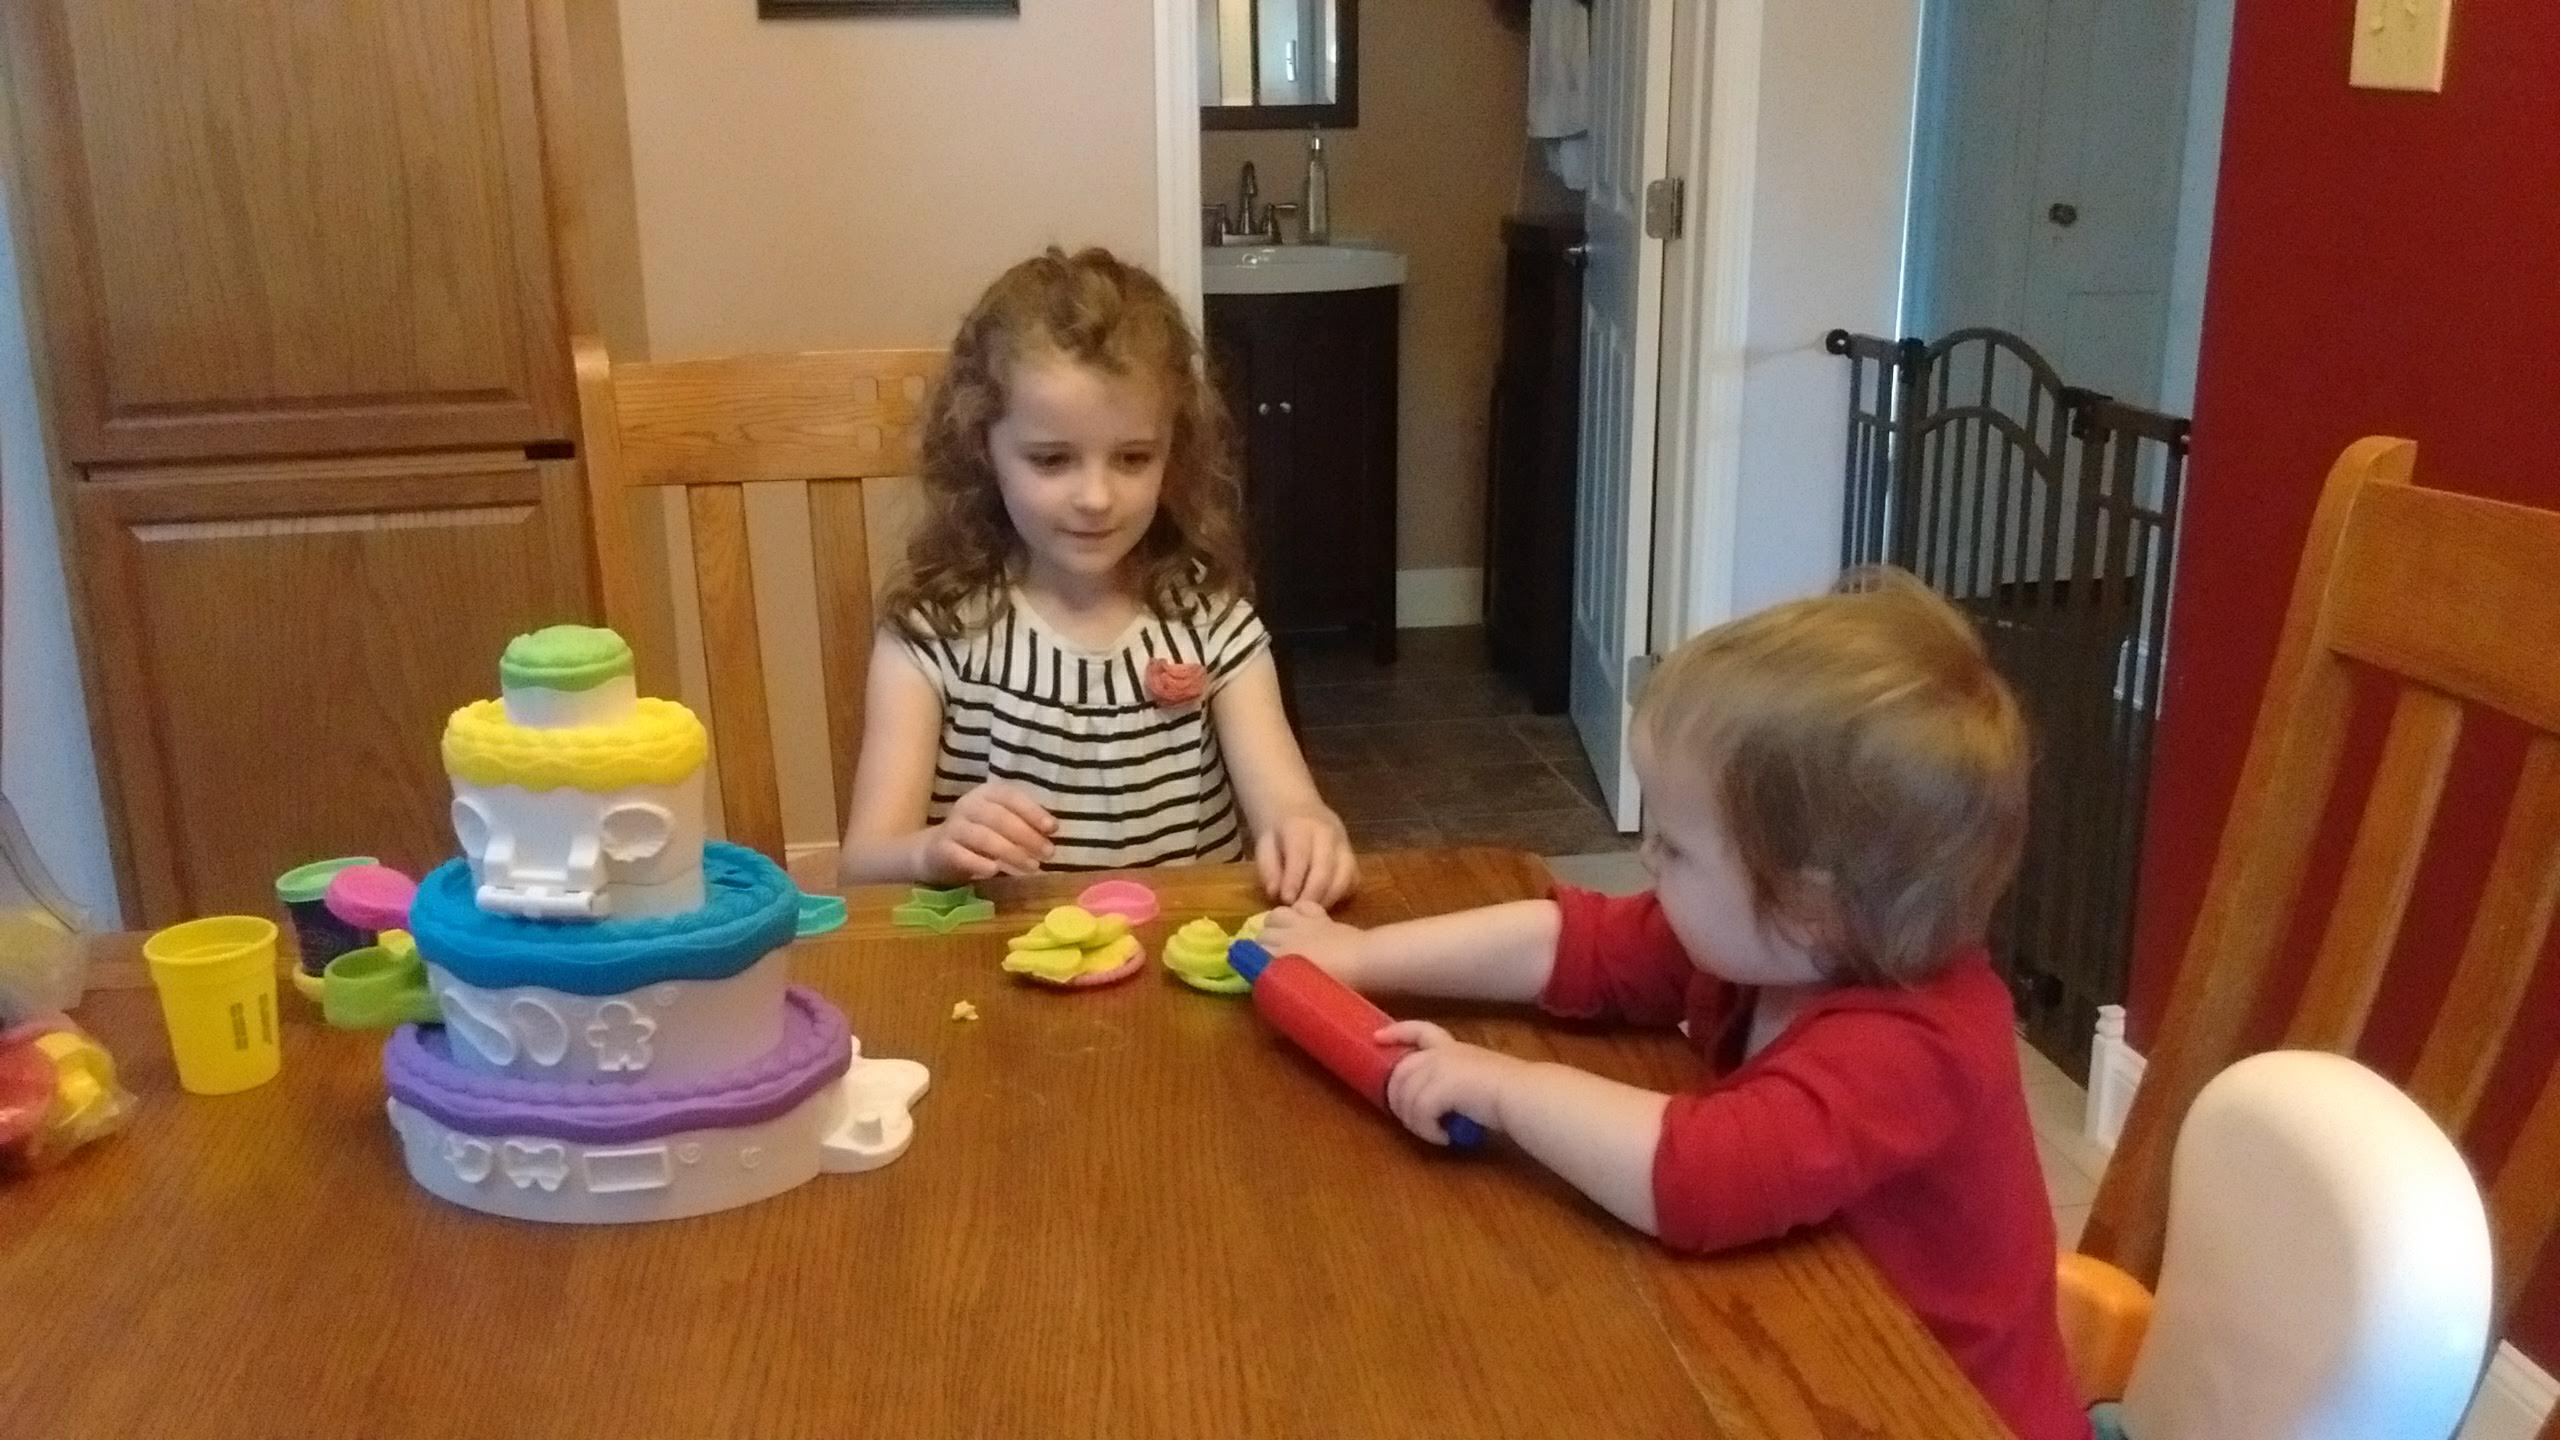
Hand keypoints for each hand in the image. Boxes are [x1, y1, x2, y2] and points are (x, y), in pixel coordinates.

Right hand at [918, 780, 1055, 881]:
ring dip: (1011, 852)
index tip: (1053, 829)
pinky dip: (979, 863)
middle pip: (999, 818)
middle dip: (1027, 836)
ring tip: (1032, 867)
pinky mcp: (943, 849)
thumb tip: (1052, 829)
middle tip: (1048, 854)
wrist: (938, 851)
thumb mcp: (1003, 823)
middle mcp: (969, 805)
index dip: (1033, 811)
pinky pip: (962, 855)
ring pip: (984, 837)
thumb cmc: (981, 835)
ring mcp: (954, 827)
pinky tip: (995, 871)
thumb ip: (1026, 822)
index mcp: (987, 793)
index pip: (1011, 797)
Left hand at [1254, 807, 1357, 908]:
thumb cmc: (1277, 831)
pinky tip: (1324, 904)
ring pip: (1344, 876)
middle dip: (1312, 894)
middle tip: (1298, 912)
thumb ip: (1268, 868)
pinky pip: (1353, 880)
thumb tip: (1275, 893)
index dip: (1294, 879)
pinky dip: (1341, 895)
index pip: (1300, 854)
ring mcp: (1345, 845)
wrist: (1298, 809)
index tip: (1286, 900)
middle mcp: (1328, 833)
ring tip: (1310, 912)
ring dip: (1327, 898)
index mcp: (1301, 826)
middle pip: (1326, 868)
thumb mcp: (1264, 844)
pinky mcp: (1353, 857)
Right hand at [1254, 900, 1374, 988]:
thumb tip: (1280, 995)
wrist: (1366, 960)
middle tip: (1270, 956)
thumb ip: (1290, 988)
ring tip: (1280, 934)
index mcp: (1281, 958)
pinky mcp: (1321, 916)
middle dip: (1261, 943)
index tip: (1257, 969)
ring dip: (1274, 923)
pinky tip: (1301, 920)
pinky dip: (1298, 911)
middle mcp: (1287, 937)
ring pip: (1277, 914)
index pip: (1253, 954)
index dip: (1253, 961)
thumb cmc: (1340, 983)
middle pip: (1262, 933)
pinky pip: (1301, 906)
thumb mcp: (1309, 990)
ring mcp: (1304, 924)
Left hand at [1378, 1021, 1521, 1145]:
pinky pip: (1419, 1113)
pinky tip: (1444, 1137)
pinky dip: (1428, 1131)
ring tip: (1433, 1132)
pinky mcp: (1440, 1088)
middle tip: (1413, 1121)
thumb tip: (1441, 1106)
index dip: (1396, 1032)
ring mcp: (1439, 1068)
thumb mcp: (1478, 1077)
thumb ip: (1456, 1081)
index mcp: (1452, 1047)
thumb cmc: (1511, 1092)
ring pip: (1406, 1097)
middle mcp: (1442, 1053)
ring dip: (1415, 1121)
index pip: (1418, 1029)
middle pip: (1401, 1072)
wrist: (1523, 1096)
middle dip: (1398, 1099)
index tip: (1376, 1039)